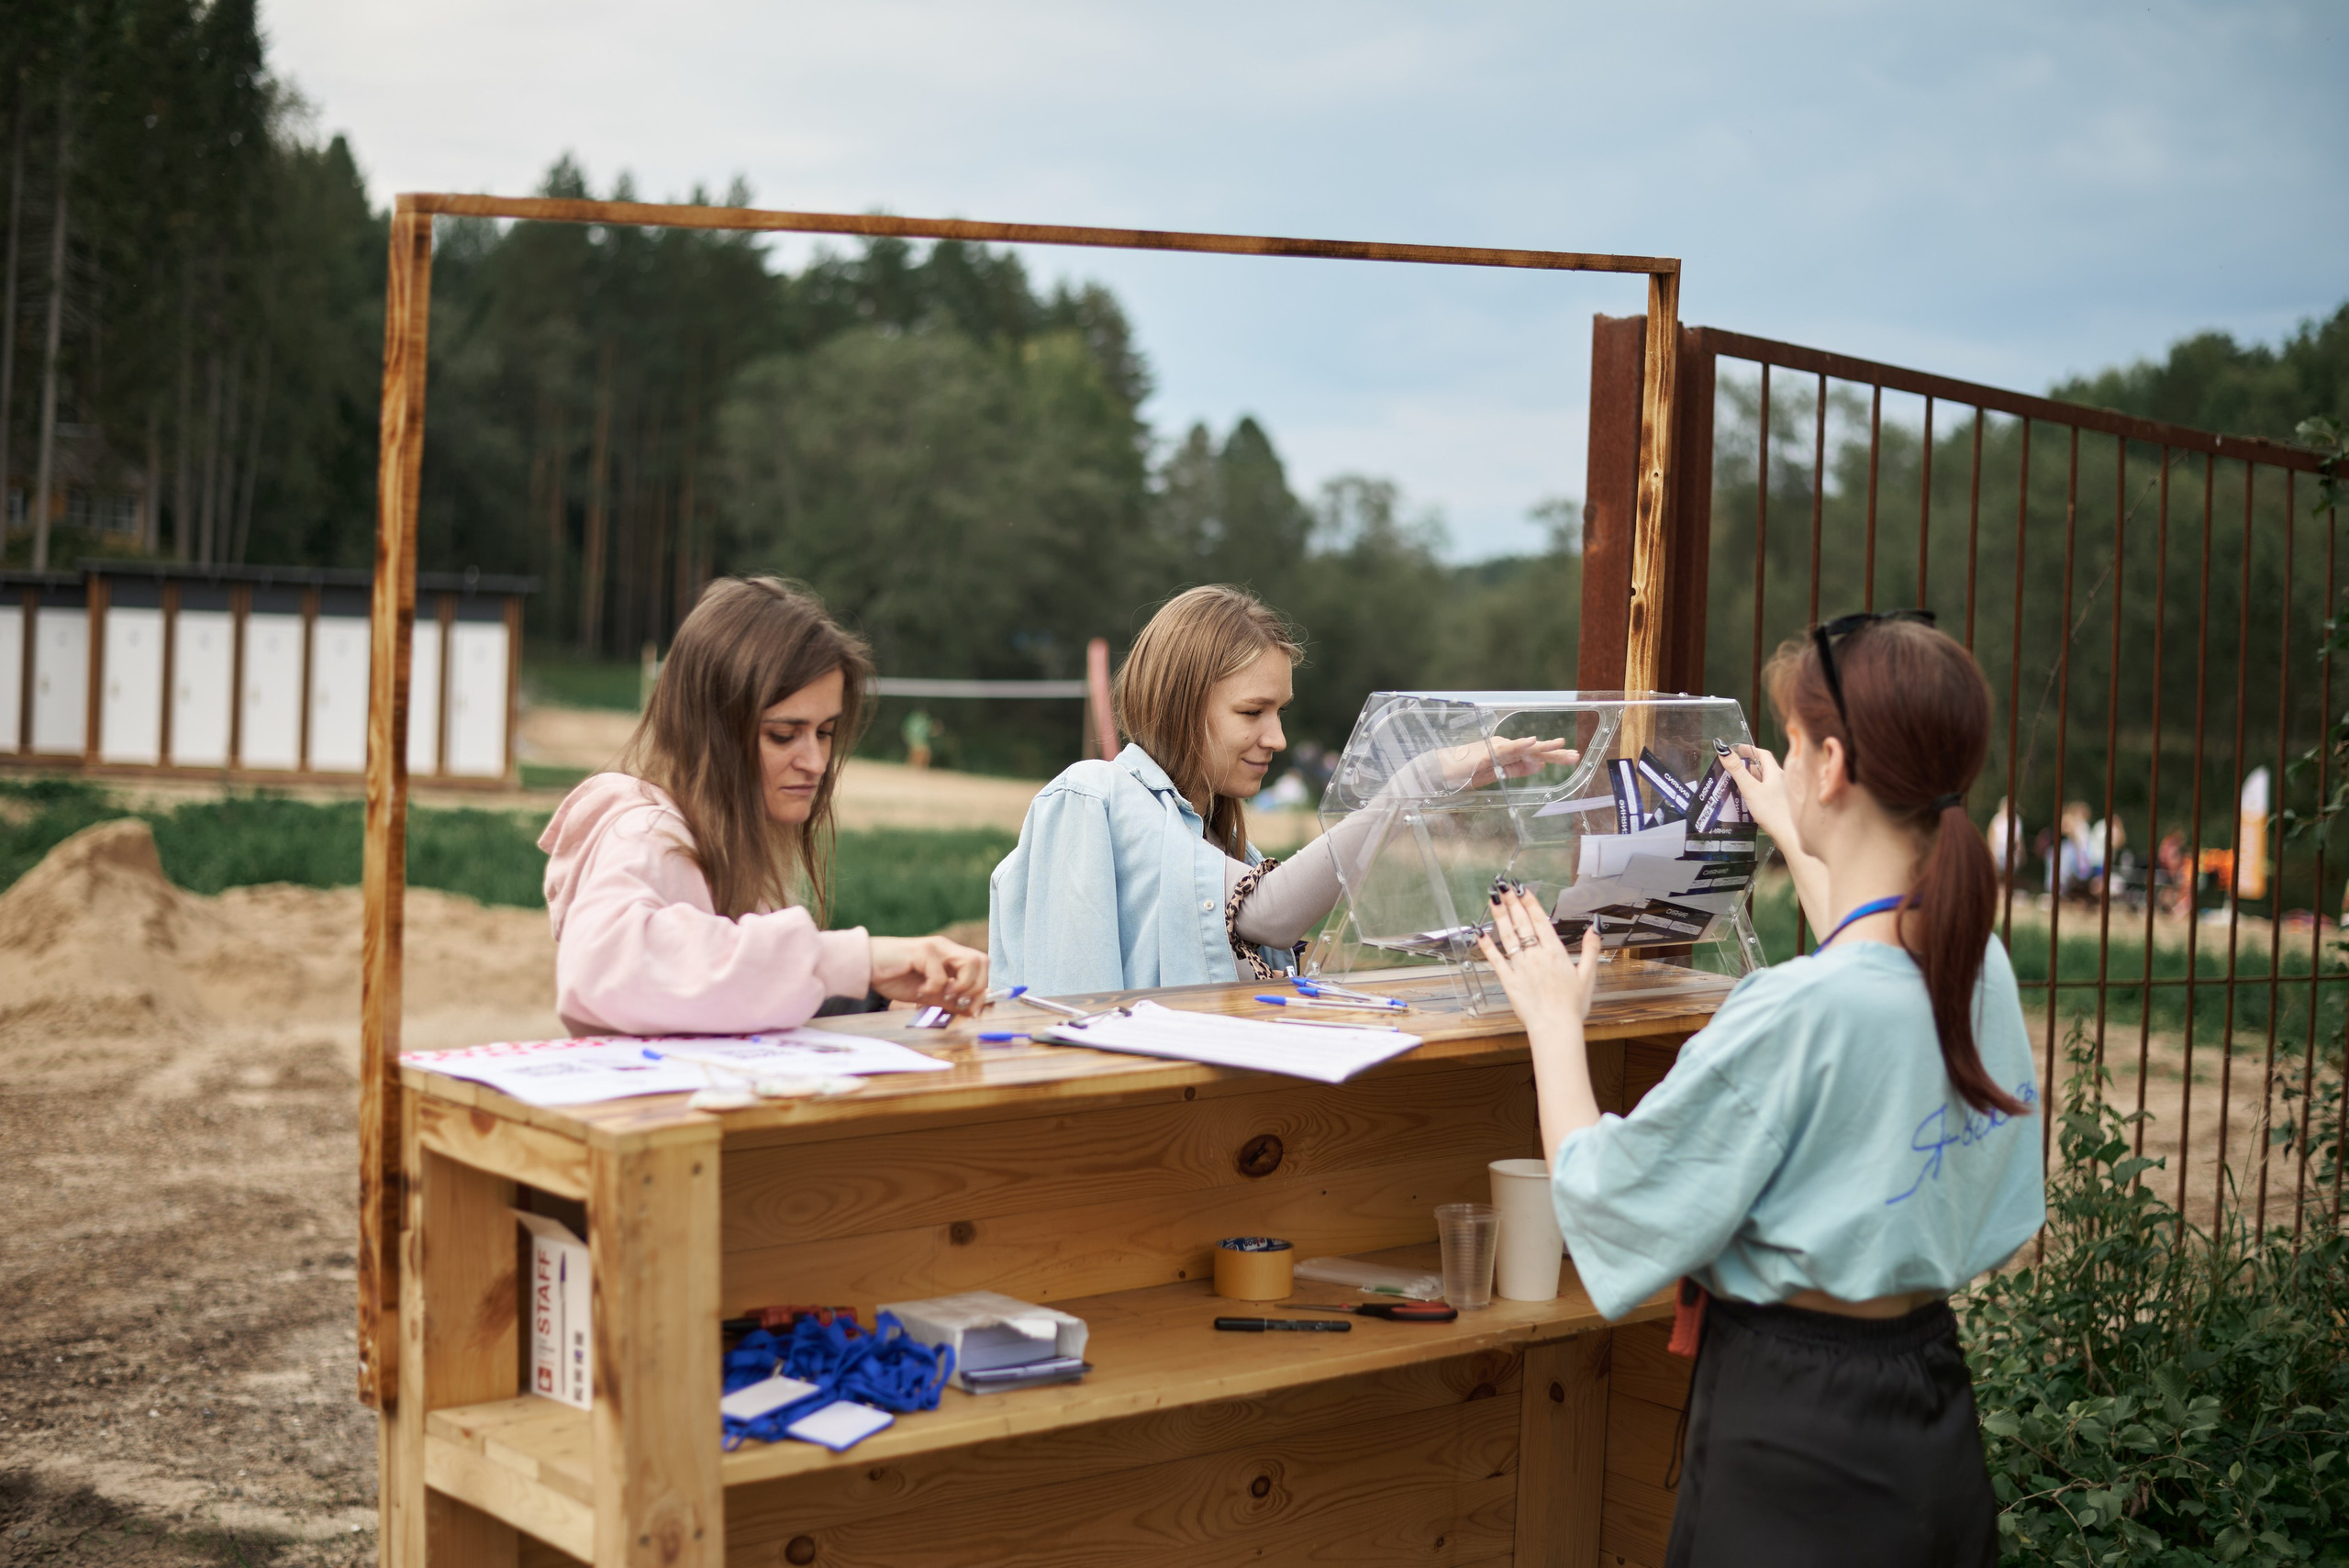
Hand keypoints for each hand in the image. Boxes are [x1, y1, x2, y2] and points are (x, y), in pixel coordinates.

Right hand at [869, 935, 989, 1013]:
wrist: (866, 966)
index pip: (982, 966)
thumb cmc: (895, 977)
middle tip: (956, 1002)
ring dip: (961, 985)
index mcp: (950, 956)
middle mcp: (947, 948)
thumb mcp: (928, 994)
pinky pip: (941, 974)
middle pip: (982, 962)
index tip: (970, 1010)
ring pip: (970, 963)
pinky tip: (919, 992)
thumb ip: (950, 1000)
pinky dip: (934, 988)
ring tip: (941, 995)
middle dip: (975, 988)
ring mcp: (936, 947)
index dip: (982, 989)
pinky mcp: (922, 951)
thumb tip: (972, 1010)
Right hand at [1436, 736, 1578, 789]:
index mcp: (1508, 755)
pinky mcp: (1487, 752)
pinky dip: (1520, 744)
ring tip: (1561, 744)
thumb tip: (1540, 765)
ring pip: (1525, 747)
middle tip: (1575, 756)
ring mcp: (1496, 748)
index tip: (1572, 757)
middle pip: (1535, 750)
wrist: (1440, 772)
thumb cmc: (1464, 773)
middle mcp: (1505, 748)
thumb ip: (1518, 769)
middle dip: (1556, 753)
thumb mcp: (1497, 776)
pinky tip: (1533, 742)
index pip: (1535, 756)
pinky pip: (1507, 748)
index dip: (1555, 756)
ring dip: (1543, 746)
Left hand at [1475, 889, 1601, 1030]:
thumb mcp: (1587, 976)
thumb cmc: (1573, 1005)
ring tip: (1493, 899)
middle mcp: (1536, 955)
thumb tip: (1594, 928)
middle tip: (1503, 885)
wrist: (1556, 1027)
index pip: (1540, 921)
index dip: (1530, 903)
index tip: (1522, 888)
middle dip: (1512, 902)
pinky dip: (1487, 945)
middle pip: (1522, 923)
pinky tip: (1479, 932)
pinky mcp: (1509, 980)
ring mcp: (1520, 967)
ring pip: (1508, 936)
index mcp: (1555, 952)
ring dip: (1499, 916)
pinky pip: (1496, 959)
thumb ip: (1589, 950)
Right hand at [1726, 744, 1799, 852]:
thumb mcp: (1750, 789)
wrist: (1790, 835)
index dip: (1750, 749)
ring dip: (1755, 777)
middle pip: (1765, 767)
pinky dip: (1759, 789)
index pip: (1763, 754)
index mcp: (1776, 773)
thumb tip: (1724, 751)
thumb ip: (1737, 771)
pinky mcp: (1783, 804)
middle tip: (1737, 765)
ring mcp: (1784, 792)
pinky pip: (1769, 791)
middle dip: (1751, 764)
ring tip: (1741, 781)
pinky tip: (1752, 798)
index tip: (1739, 748)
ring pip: (1767, 780)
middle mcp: (1783, 780)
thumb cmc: (1772, 812)